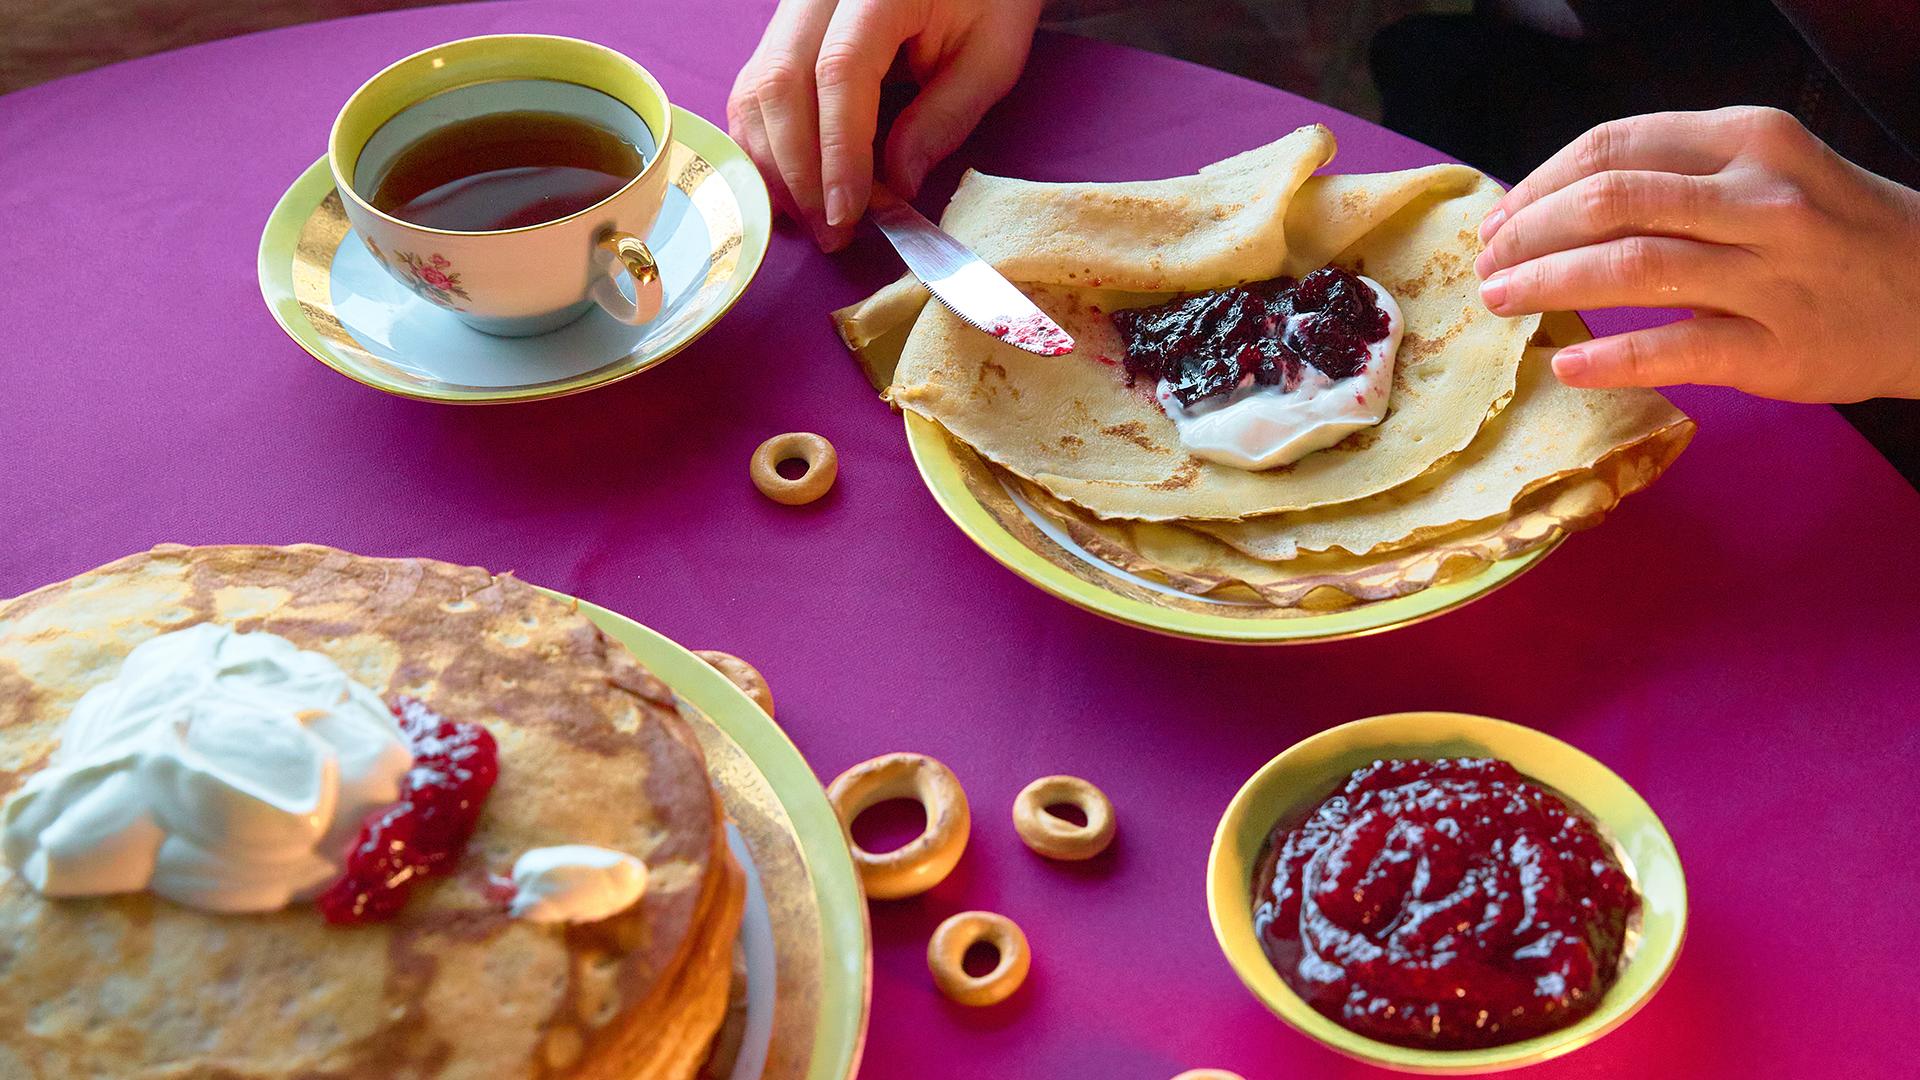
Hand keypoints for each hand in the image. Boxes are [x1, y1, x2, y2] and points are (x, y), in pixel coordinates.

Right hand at [727, 0, 1044, 250]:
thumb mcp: (991, 56)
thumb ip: (945, 117)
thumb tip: (897, 187)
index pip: (839, 71)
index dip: (838, 150)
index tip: (848, 213)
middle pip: (780, 81)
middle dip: (799, 170)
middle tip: (832, 233)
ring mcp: (795, 8)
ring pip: (756, 88)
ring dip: (775, 165)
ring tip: (813, 220)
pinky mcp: (785, 31)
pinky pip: (755, 89)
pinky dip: (767, 146)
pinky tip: (793, 189)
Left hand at [1475, 106, 1919, 402]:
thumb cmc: (1833, 233)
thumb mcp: (1767, 172)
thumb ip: (1677, 177)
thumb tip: (1555, 203)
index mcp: (1748, 141)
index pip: (1613, 149)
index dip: (1539, 186)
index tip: (1499, 220)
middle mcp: (1761, 199)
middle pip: (1610, 204)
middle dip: (1529, 236)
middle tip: (1486, 267)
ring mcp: (1772, 274)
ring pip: (1633, 269)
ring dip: (1548, 285)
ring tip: (1501, 303)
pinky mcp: (1777, 346)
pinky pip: (1675, 348)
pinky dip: (1609, 358)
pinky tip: (1565, 363)